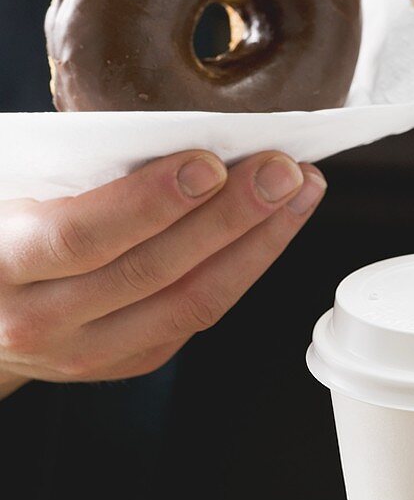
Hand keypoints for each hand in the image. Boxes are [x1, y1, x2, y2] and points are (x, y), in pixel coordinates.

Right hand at [0, 150, 324, 397]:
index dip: (150, 202)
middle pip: (152, 271)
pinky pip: (199, 316)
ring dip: (257, 244)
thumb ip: (70, 176)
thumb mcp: (14, 192)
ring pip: (191, 303)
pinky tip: (275, 227)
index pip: (82, 236)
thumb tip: (173, 136)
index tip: (208, 164)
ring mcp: (89, 352)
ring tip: (298, 192)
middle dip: (228, 216)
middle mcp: (43, 321)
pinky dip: (245, 268)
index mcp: (2, 264)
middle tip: (281, 169)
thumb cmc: (3, 233)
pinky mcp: (131, 363)